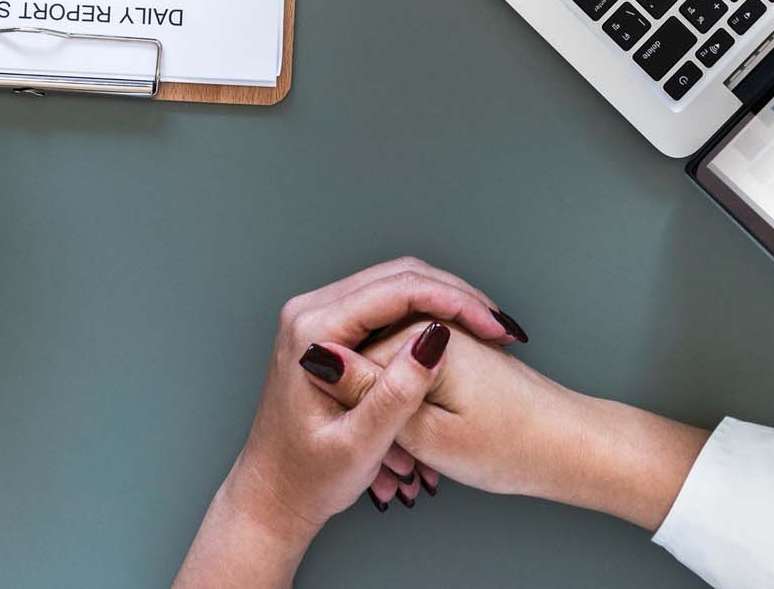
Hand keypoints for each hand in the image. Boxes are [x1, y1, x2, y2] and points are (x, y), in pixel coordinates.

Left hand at [173, 258, 523, 585]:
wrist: (273, 495)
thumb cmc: (308, 478)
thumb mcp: (359, 446)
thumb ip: (395, 393)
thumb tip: (435, 339)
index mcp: (312, 331)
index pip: (396, 291)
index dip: (454, 303)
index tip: (495, 328)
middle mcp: (310, 311)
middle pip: (398, 277)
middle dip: (455, 296)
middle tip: (499, 328)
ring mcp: (318, 316)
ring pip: (395, 286)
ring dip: (444, 302)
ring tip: (487, 332)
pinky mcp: (329, 329)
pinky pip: (386, 305)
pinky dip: (426, 315)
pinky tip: (458, 337)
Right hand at [325, 323, 707, 528]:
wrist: (569, 447)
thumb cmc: (511, 447)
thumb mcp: (427, 435)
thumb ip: (371, 395)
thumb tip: (320, 357)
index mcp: (419, 334)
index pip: (347, 357)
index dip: (347, 405)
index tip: (362, 446)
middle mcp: (430, 324)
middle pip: (366, 357)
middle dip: (367, 407)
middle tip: (388, 460)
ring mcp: (443, 336)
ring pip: (388, 371)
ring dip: (388, 412)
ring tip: (406, 462)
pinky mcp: (454, 351)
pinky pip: (411, 375)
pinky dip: (409, 410)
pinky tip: (420, 446)